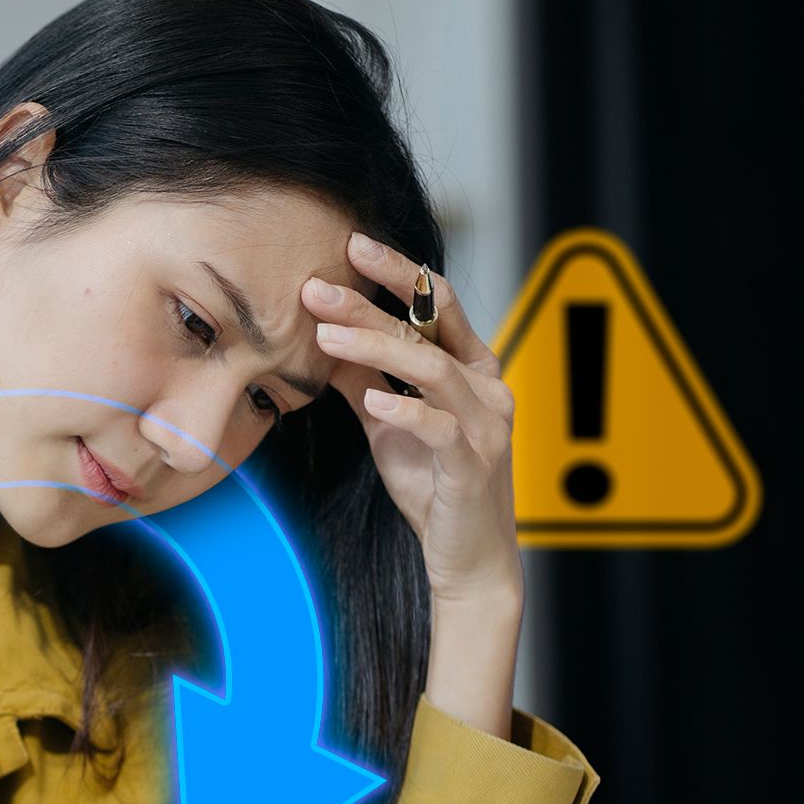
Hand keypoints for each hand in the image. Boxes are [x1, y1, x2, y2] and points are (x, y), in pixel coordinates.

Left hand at [303, 234, 523, 607]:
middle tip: (317, 285)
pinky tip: (373, 399)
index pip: (436, 303)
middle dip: (371, 301)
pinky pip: (440, 426)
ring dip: (376, 347)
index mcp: (471, 367)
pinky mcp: (473, 465)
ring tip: (326, 335)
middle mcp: (486, 386)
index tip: (350, 245)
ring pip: (431, 368)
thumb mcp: (389, 425)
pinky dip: (405, 409)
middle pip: (429, 326)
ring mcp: (486, 424)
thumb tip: (322, 339)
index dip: (397, 272)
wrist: (467, 558)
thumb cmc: (433, 487)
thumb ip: (365, 381)